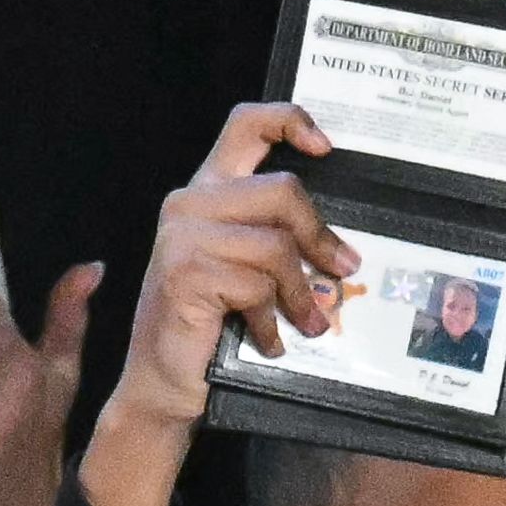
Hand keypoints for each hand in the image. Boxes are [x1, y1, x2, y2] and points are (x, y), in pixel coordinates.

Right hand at [77, 103, 354, 505]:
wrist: (163, 384)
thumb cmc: (210, 329)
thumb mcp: (245, 272)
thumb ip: (274, 240)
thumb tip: (341, 248)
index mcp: (205, 192)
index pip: (245, 125)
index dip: (290, 121)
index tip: (326, 146)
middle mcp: (189, 204)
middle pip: (282, 191)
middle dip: (320, 236)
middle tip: (342, 270)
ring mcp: (183, 237)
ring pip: (276, 246)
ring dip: (301, 293)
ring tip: (309, 322)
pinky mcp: (186, 274)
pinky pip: (257, 286)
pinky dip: (272, 321)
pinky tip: (269, 341)